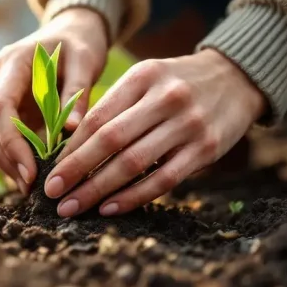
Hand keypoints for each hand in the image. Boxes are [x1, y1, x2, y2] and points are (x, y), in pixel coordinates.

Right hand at [0, 8, 109, 193]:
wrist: (71, 29)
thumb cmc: (80, 42)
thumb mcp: (85, 61)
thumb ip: (77, 93)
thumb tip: (70, 131)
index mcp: (12, 63)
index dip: (11, 142)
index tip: (30, 171)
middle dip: (9, 159)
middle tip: (32, 187)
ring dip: (9, 161)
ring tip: (32, 188)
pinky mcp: (7, 105)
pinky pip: (3, 134)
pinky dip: (14, 156)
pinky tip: (32, 175)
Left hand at [45, 49, 265, 216]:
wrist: (236, 78)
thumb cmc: (176, 83)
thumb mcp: (145, 79)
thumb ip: (114, 106)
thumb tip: (71, 148)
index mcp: (142, 77)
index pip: (97, 117)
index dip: (70, 147)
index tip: (49, 170)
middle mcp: (164, 98)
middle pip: (110, 140)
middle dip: (76, 171)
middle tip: (52, 194)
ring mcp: (188, 124)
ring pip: (134, 163)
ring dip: (98, 189)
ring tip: (73, 206)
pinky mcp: (206, 149)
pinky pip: (164, 179)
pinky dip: (134, 196)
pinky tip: (109, 208)